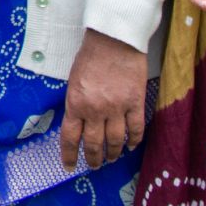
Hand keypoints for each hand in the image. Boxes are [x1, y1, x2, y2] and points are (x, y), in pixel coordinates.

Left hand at [59, 30, 147, 169]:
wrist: (114, 39)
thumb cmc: (91, 56)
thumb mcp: (74, 80)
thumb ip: (76, 103)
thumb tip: (79, 124)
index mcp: (75, 103)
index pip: (70, 138)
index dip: (69, 156)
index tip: (70, 167)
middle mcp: (95, 110)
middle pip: (94, 144)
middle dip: (94, 159)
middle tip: (95, 165)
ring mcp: (117, 108)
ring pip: (115, 141)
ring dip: (113, 153)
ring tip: (112, 158)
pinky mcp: (135, 102)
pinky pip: (135, 129)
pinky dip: (134, 141)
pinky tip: (131, 146)